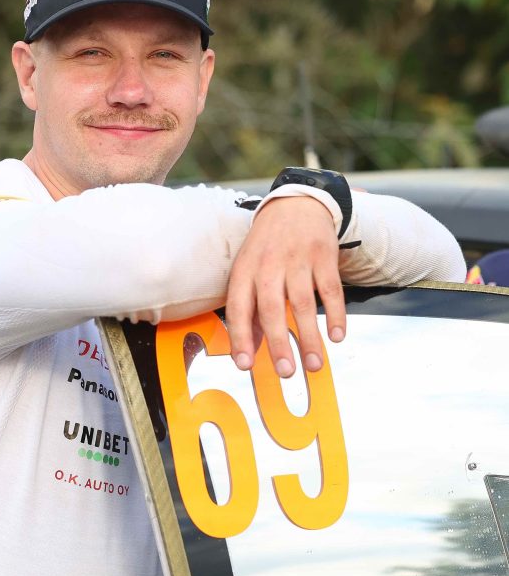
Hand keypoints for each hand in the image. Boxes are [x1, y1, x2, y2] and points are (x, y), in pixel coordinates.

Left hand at [225, 196, 345, 376]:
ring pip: (303, 303)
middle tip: (286, 372)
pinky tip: (337, 336)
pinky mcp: (324, 256)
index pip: (237, 307)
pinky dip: (335, 314)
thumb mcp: (249, 270)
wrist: (296, 204)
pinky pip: (331, 289)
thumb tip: (250, 350)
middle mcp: (268, 264)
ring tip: (313, 365)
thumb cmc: (267, 247)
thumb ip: (249, 309)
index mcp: (244, 270)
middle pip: (271, 308)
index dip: (240, 337)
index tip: (244, 365)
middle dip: (278, 343)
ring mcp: (297, 259)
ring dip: (310, 337)